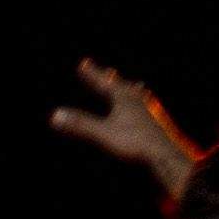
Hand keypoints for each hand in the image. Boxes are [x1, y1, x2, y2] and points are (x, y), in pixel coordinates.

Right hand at [48, 57, 197, 181]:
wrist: (164, 155)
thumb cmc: (134, 142)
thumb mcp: (103, 133)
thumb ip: (80, 124)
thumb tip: (54, 116)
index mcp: (123, 98)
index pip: (103, 83)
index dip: (92, 74)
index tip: (84, 63)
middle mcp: (137, 101)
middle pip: (122, 86)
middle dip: (111, 80)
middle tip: (107, 72)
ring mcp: (149, 112)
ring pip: (139, 97)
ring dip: (132, 90)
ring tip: (135, 86)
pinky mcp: (157, 125)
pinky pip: (148, 111)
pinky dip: (144, 106)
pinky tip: (149, 113)